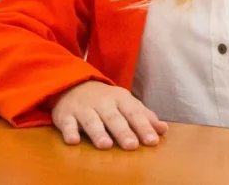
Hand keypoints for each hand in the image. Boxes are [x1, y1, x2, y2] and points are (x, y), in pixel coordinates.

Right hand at [51, 81, 167, 149]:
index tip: (153, 141)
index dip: (144, 127)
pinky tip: (73, 141)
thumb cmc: (104, 99)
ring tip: (106, 145)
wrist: (72, 83)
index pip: (134, 113)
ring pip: (91, 121)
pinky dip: (69, 131)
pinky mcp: (65, 115)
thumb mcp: (125, 102)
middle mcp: (102, 103)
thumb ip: (143, 116)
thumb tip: (163, 129)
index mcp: (120, 99)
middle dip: (123, 131)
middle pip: (114, 118)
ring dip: (98, 132)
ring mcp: (83, 108)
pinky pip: (67, 124)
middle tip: (132, 145)